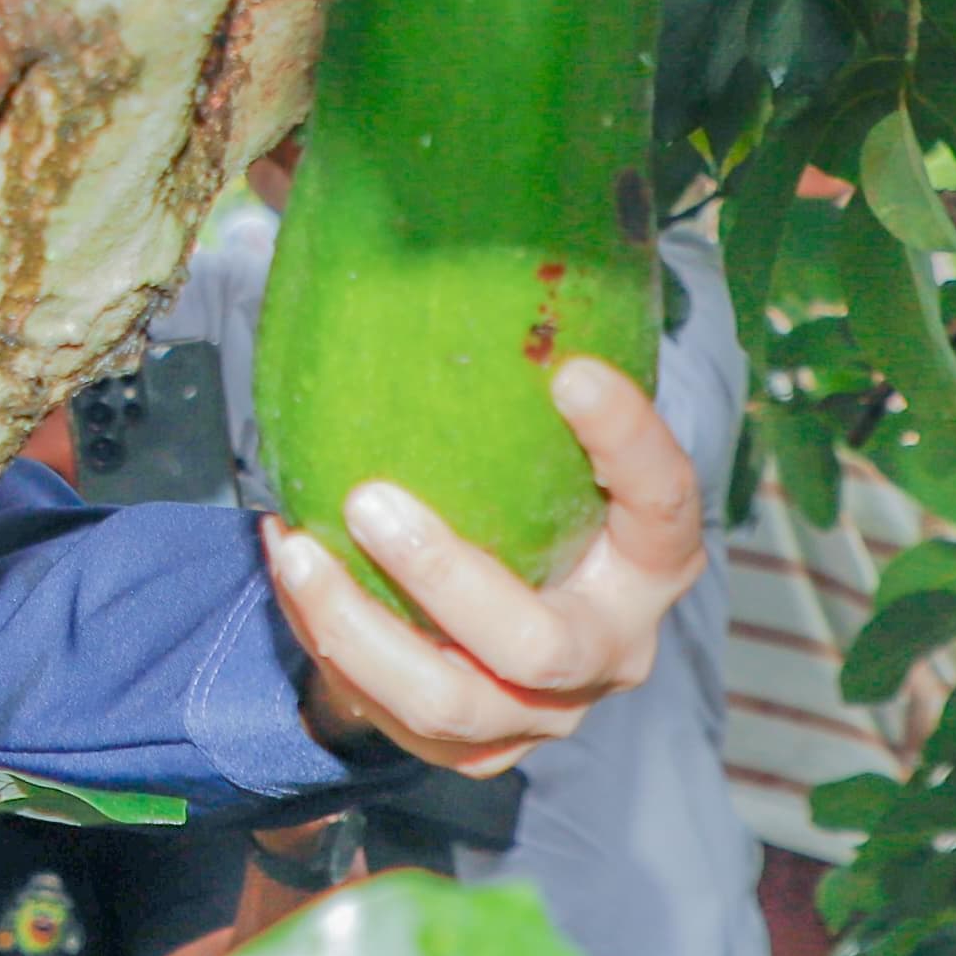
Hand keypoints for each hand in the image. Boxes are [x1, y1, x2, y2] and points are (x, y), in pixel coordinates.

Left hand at [262, 358, 704, 778]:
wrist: (485, 618)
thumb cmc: (513, 493)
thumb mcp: (526, 435)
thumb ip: (492, 354)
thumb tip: (364, 208)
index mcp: (646, 560)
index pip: (666, 503)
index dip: (630, 444)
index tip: (571, 371)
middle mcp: (609, 645)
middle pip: (541, 644)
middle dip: (448, 577)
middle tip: (371, 499)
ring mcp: (542, 711)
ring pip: (453, 699)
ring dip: (362, 626)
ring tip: (298, 547)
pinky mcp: (472, 746)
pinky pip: (391, 714)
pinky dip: (328, 638)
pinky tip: (289, 565)